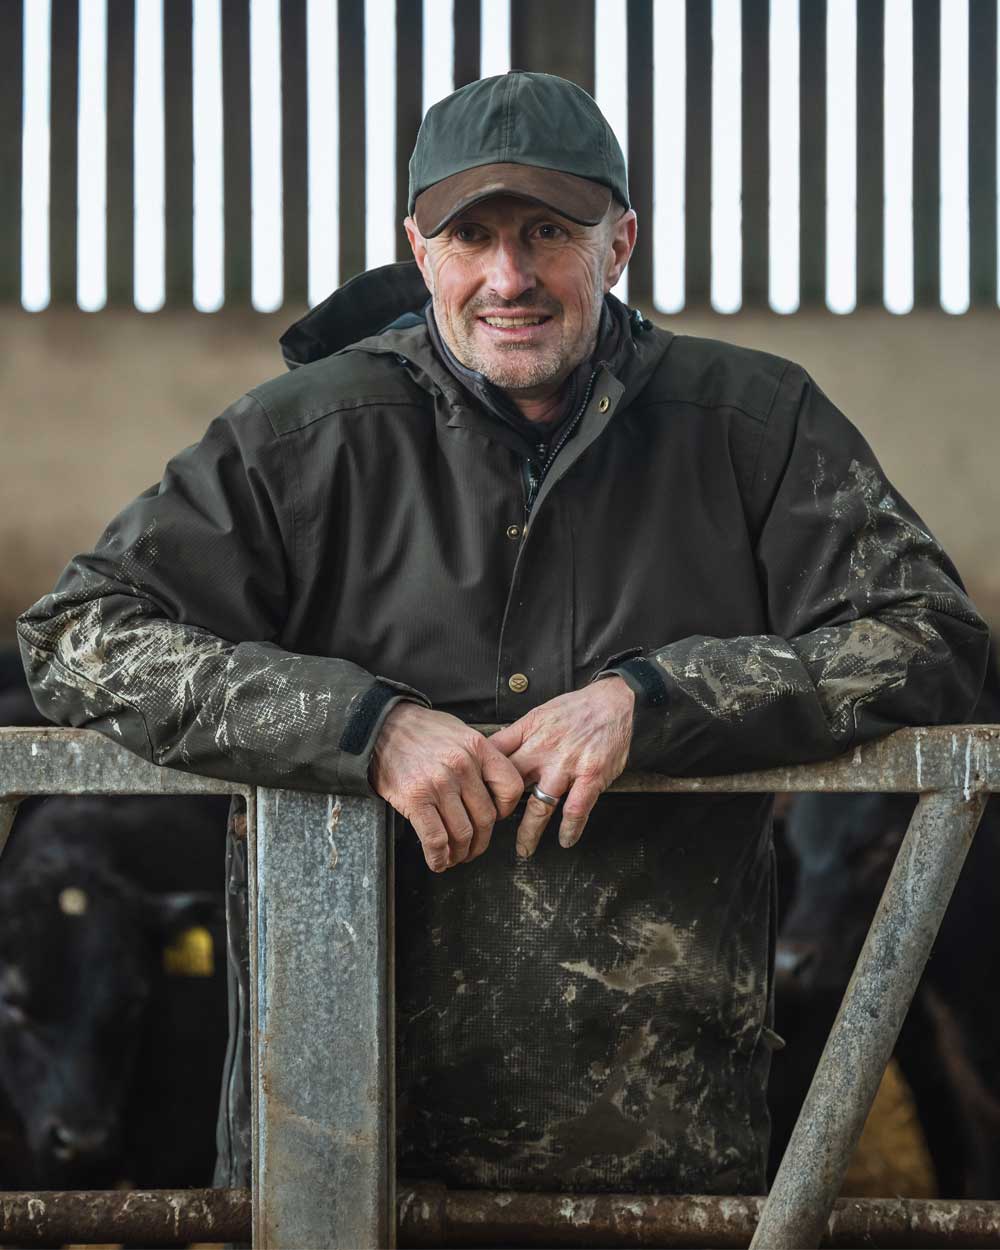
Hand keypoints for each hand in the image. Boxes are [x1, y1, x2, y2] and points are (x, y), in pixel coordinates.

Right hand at [371, 703, 523, 871]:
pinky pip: (435, 839)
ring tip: (456, 856)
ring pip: (463, 833)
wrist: (382, 725)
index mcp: (477, 748)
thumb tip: (492, 788)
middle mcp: (461, 766)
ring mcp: (438, 783)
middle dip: (481, 841)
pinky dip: (439, 857)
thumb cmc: (420, 730)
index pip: (510, 787)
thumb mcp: (460, 732)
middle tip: (474, 847)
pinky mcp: (415, 798)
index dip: (506, 810)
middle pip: (486, 818)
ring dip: (461, 853)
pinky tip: (439, 861)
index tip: (497, 817)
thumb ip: (479, 757)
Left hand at [489, 677, 634, 857]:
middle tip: (493, 831)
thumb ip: (516, 735)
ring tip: (524, 850)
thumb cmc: (575, 709)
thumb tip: (489, 751)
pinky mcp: (591, 776)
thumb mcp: (538, 714)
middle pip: (511, 786)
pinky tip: (566, 841)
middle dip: (498, 812)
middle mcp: (543, 750)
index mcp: (528, 733)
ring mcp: (567, 765)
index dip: (479, 780)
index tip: (473, 799)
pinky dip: (570, 829)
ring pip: (541, 805)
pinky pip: (576, 809)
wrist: (614, 701)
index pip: (494, 759)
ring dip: (530, 832)